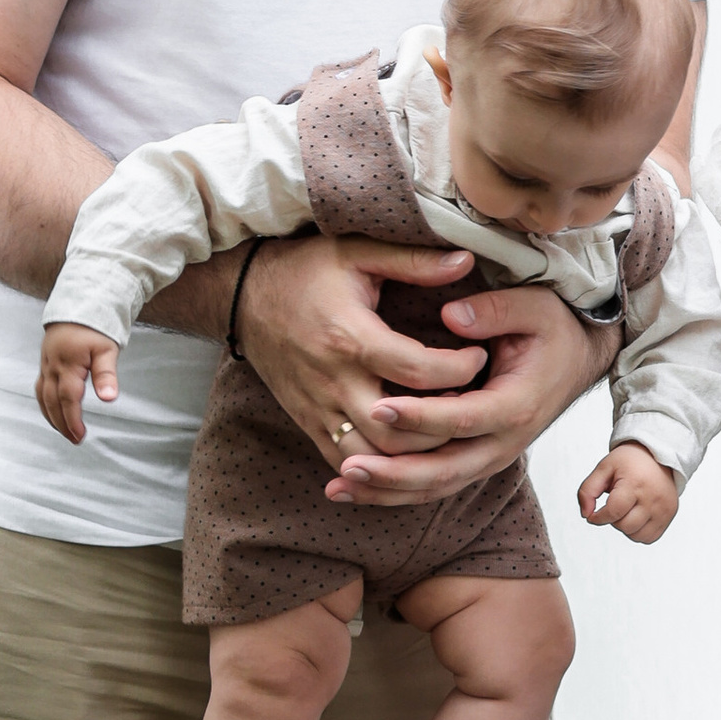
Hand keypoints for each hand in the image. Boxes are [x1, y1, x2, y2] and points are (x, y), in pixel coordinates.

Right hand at [37, 323, 118, 442]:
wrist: (76, 308)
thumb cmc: (94, 328)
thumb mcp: (107, 349)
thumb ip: (106, 374)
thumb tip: (108, 398)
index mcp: (68, 364)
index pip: (68, 398)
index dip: (72, 419)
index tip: (80, 435)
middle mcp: (52, 367)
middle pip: (52, 402)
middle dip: (62, 424)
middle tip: (74, 439)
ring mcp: (45, 366)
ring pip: (42, 398)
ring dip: (52, 417)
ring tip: (64, 432)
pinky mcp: (44, 365)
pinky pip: (39, 390)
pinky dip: (45, 405)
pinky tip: (53, 414)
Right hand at [231, 230, 486, 470]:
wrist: (242, 296)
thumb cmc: (304, 270)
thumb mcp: (357, 252)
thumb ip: (413, 260)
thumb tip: (466, 260)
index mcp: (351, 337)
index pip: (418, 372)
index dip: (460, 369)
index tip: (478, 356)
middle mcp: (334, 382)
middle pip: (398, 432)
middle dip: (444, 425)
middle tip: (468, 402)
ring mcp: (318, 408)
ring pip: (373, 459)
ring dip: (414, 454)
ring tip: (443, 427)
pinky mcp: (308, 422)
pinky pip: (345, 462)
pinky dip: (379, 467)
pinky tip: (408, 452)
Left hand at [324, 282, 612, 505]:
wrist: (578, 358)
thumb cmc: (553, 329)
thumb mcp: (536, 307)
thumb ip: (496, 310)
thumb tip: (451, 315)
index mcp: (516, 405)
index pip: (461, 419)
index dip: (419, 417)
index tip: (378, 407)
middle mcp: (503, 443)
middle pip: (444, 470)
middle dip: (394, 472)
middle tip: (349, 466)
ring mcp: (489, 458)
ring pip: (434, 487)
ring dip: (386, 490)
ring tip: (339, 486)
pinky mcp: (475, 462)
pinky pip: (432, 485)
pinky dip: (392, 491)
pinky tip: (352, 488)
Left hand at [578, 444, 677, 542]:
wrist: (657, 455)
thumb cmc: (629, 461)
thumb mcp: (603, 468)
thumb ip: (587, 491)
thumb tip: (586, 514)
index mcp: (635, 483)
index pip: (613, 512)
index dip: (598, 517)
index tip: (594, 514)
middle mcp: (652, 497)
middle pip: (624, 526)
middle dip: (613, 520)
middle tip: (616, 504)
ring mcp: (663, 508)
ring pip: (636, 536)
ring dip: (626, 527)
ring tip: (628, 509)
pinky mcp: (669, 515)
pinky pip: (649, 537)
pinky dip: (639, 531)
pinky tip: (637, 516)